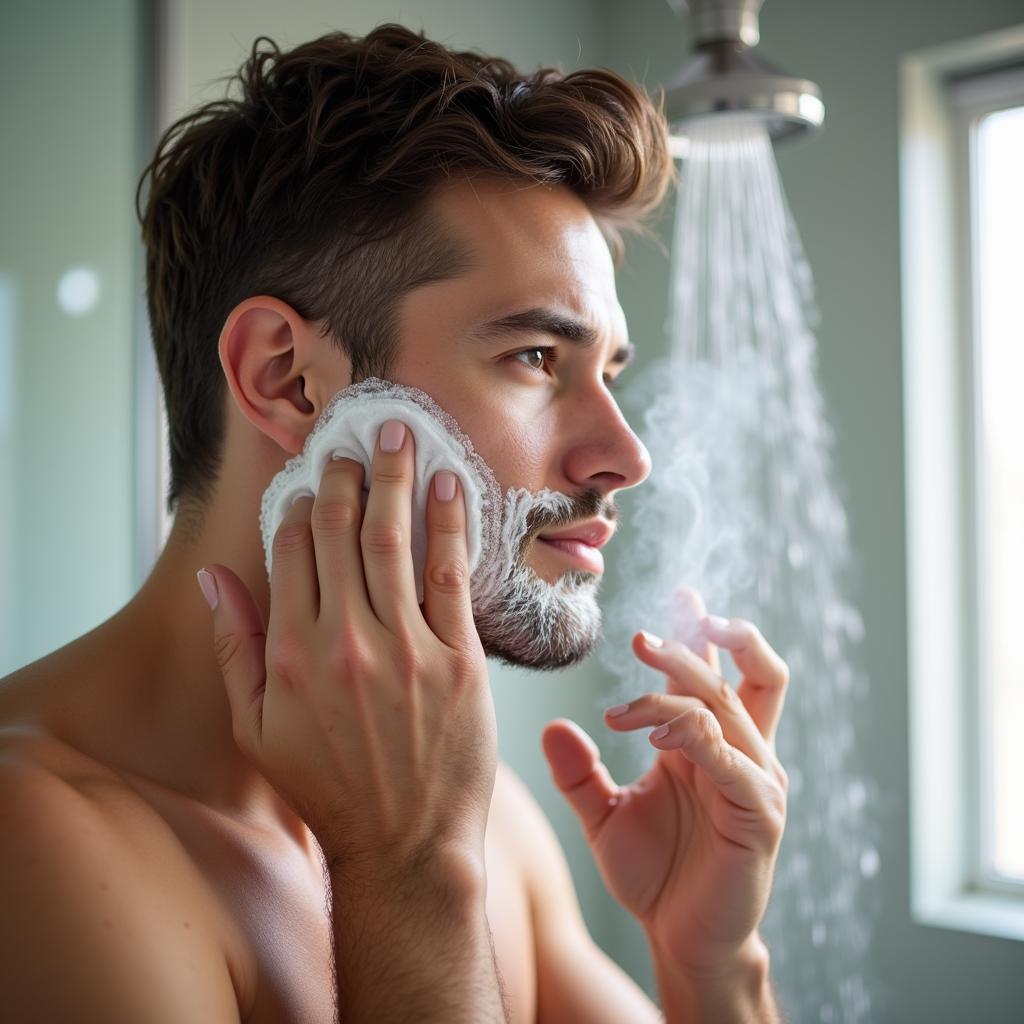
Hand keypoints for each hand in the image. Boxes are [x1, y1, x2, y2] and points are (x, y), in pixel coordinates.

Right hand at [199, 420, 495, 877]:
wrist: (405, 845)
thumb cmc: (328, 788)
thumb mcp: (256, 729)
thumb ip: (235, 646)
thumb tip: (215, 576)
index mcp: (291, 654)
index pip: (292, 551)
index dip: (302, 502)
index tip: (314, 473)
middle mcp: (345, 641)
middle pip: (343, 532)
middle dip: (348, 474)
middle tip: (357, 436)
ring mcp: (406, 649)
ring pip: (396, 541)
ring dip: (396, 479)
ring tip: (401, 434)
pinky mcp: (458, 661)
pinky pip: (451, 576)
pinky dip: (450, 525)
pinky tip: (450, 486)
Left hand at [541, 587, 788, 970]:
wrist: (679, 941)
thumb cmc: (653, 876)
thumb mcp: (605, 814)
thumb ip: (581, 770)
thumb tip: (553, 726)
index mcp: (709, 744)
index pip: (719, 671)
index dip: (704, 631)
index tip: (682, 595)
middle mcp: (740, 751)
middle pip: (746, 671)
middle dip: (701, 641)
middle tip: (643, 637)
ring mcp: (756, 779)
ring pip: (727, 705)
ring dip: (678, 685)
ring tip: (627, 697)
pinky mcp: (759, 812)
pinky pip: (732, 757)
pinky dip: (695, 733)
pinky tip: (656, 733)